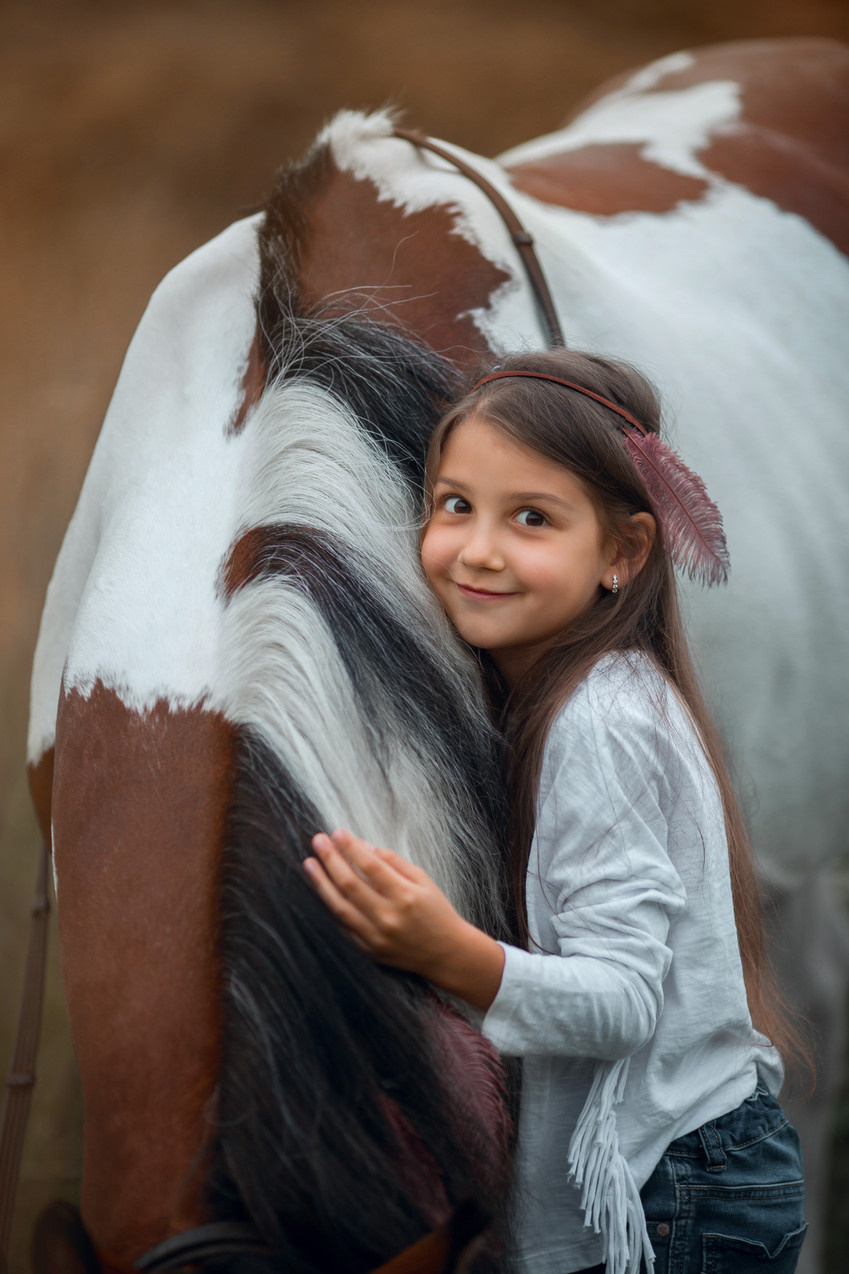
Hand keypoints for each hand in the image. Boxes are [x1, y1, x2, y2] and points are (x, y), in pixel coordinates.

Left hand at [303, 829, 504, 1010]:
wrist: (447, 954)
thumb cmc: (437, 912)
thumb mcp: (424, 880)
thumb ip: (394, 862)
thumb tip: (364, 846)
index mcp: (405, 896)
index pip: (370, 866)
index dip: (351, 847)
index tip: (337, 832)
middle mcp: (388, 917)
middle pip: (350, 884)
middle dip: (331, 859)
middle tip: (318, 841)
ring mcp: (376, 937)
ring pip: (339, 907)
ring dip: (321, 883)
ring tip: (309, 864)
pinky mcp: (369, 950)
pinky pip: (343, 926)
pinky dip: (331, 906)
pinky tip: (323, 890)